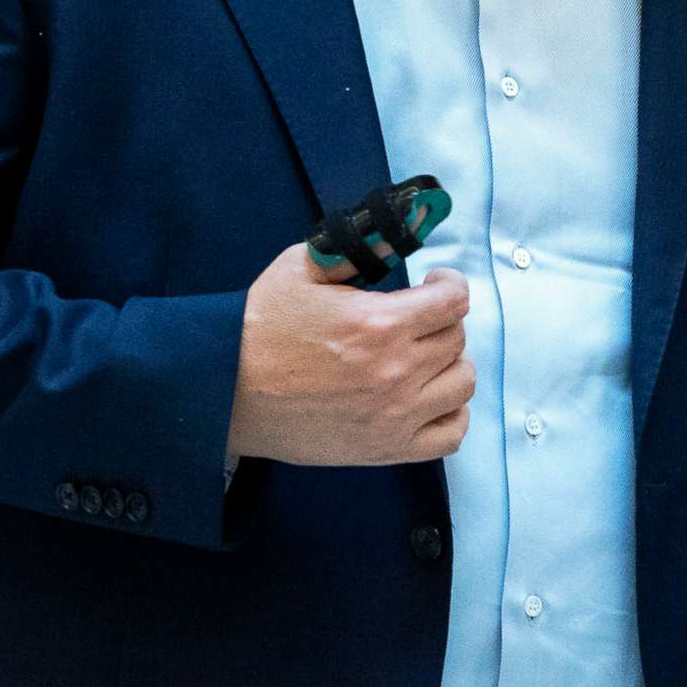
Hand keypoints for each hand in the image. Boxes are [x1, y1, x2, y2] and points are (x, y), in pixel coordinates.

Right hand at [226, 242, 473, 464]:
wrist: (225, 391)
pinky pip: (449, 436)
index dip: (448, 285)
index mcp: (379, 323)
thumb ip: (356, 250)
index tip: (434, 285)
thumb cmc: (259, 327)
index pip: (453, 301)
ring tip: (425, 357)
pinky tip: (429, 399)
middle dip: (442, 321)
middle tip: (418, 320)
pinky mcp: (385, 449)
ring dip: (450, 364)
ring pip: (461, 384)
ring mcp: (395, 416)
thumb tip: (396, 237)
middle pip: (456, 339)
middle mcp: (396, 372)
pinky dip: (450, 415)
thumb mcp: (302, 269)